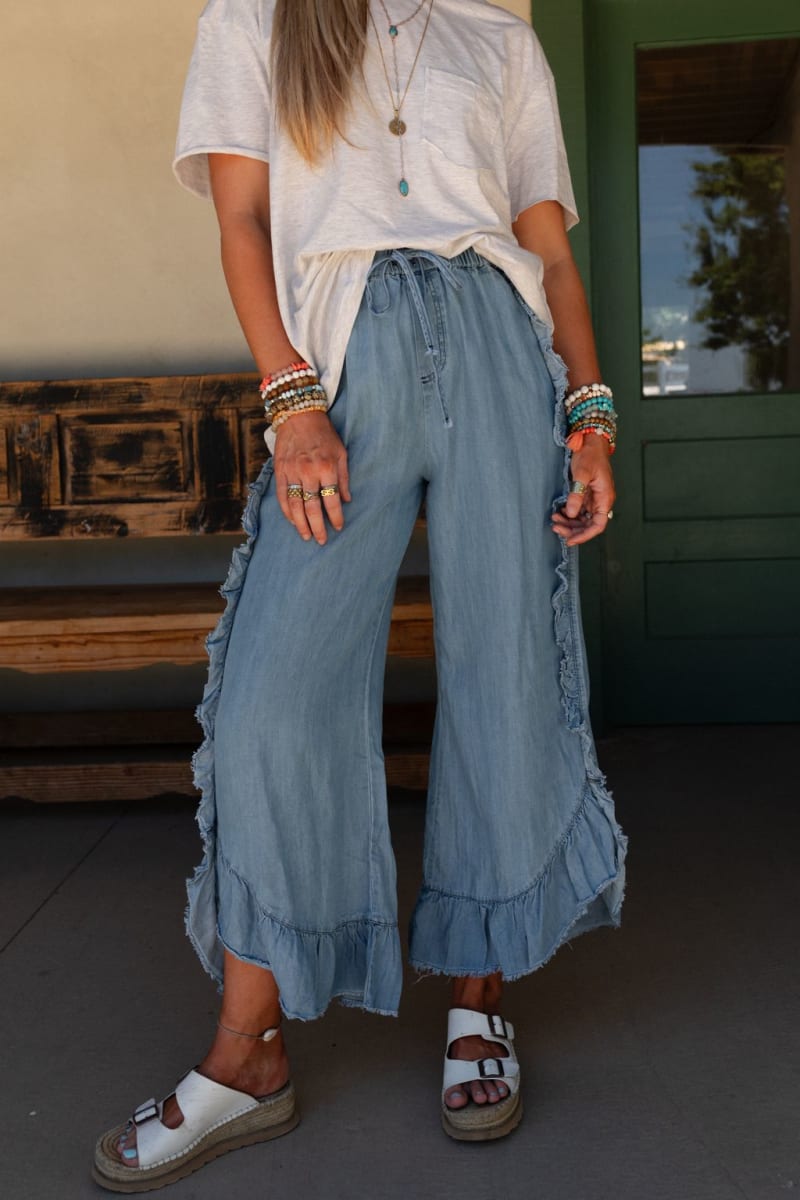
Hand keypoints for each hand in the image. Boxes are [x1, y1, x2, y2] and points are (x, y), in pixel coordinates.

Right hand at [273, 411, 350, 544]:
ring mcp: (292, 472)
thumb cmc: (324, 433)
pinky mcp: (280, 471)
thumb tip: (346, 500)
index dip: (335, 517)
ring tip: (306, 536)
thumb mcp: (341, 452)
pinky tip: (292, 521)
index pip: (332, 500)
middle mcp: (308, 472)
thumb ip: (344, 477)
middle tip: (321, 540)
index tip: (338, 527)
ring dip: (301, 524)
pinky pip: (282, 496)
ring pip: (295, 505)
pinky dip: (286, 511)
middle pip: (312, 507)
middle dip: (318, 526)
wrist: (299, 415)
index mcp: (327, 467)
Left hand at [550, 434, 615, 546]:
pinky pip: (578, 511)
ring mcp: (593, 499)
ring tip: (554, 519)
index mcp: (604, 498)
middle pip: (588, 525)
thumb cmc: (590, 454)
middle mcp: (601, 501)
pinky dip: (569, 514)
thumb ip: (577, 494)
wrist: (591, 441)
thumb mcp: (582, 473)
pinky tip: (559, 512)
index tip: (570, 540)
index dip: (585, 535)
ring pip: (582, 519)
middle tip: (555, 527)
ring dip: (569, 523)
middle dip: (572, 529)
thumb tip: (572, 513)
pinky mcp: (586, 495)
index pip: (598, 525)